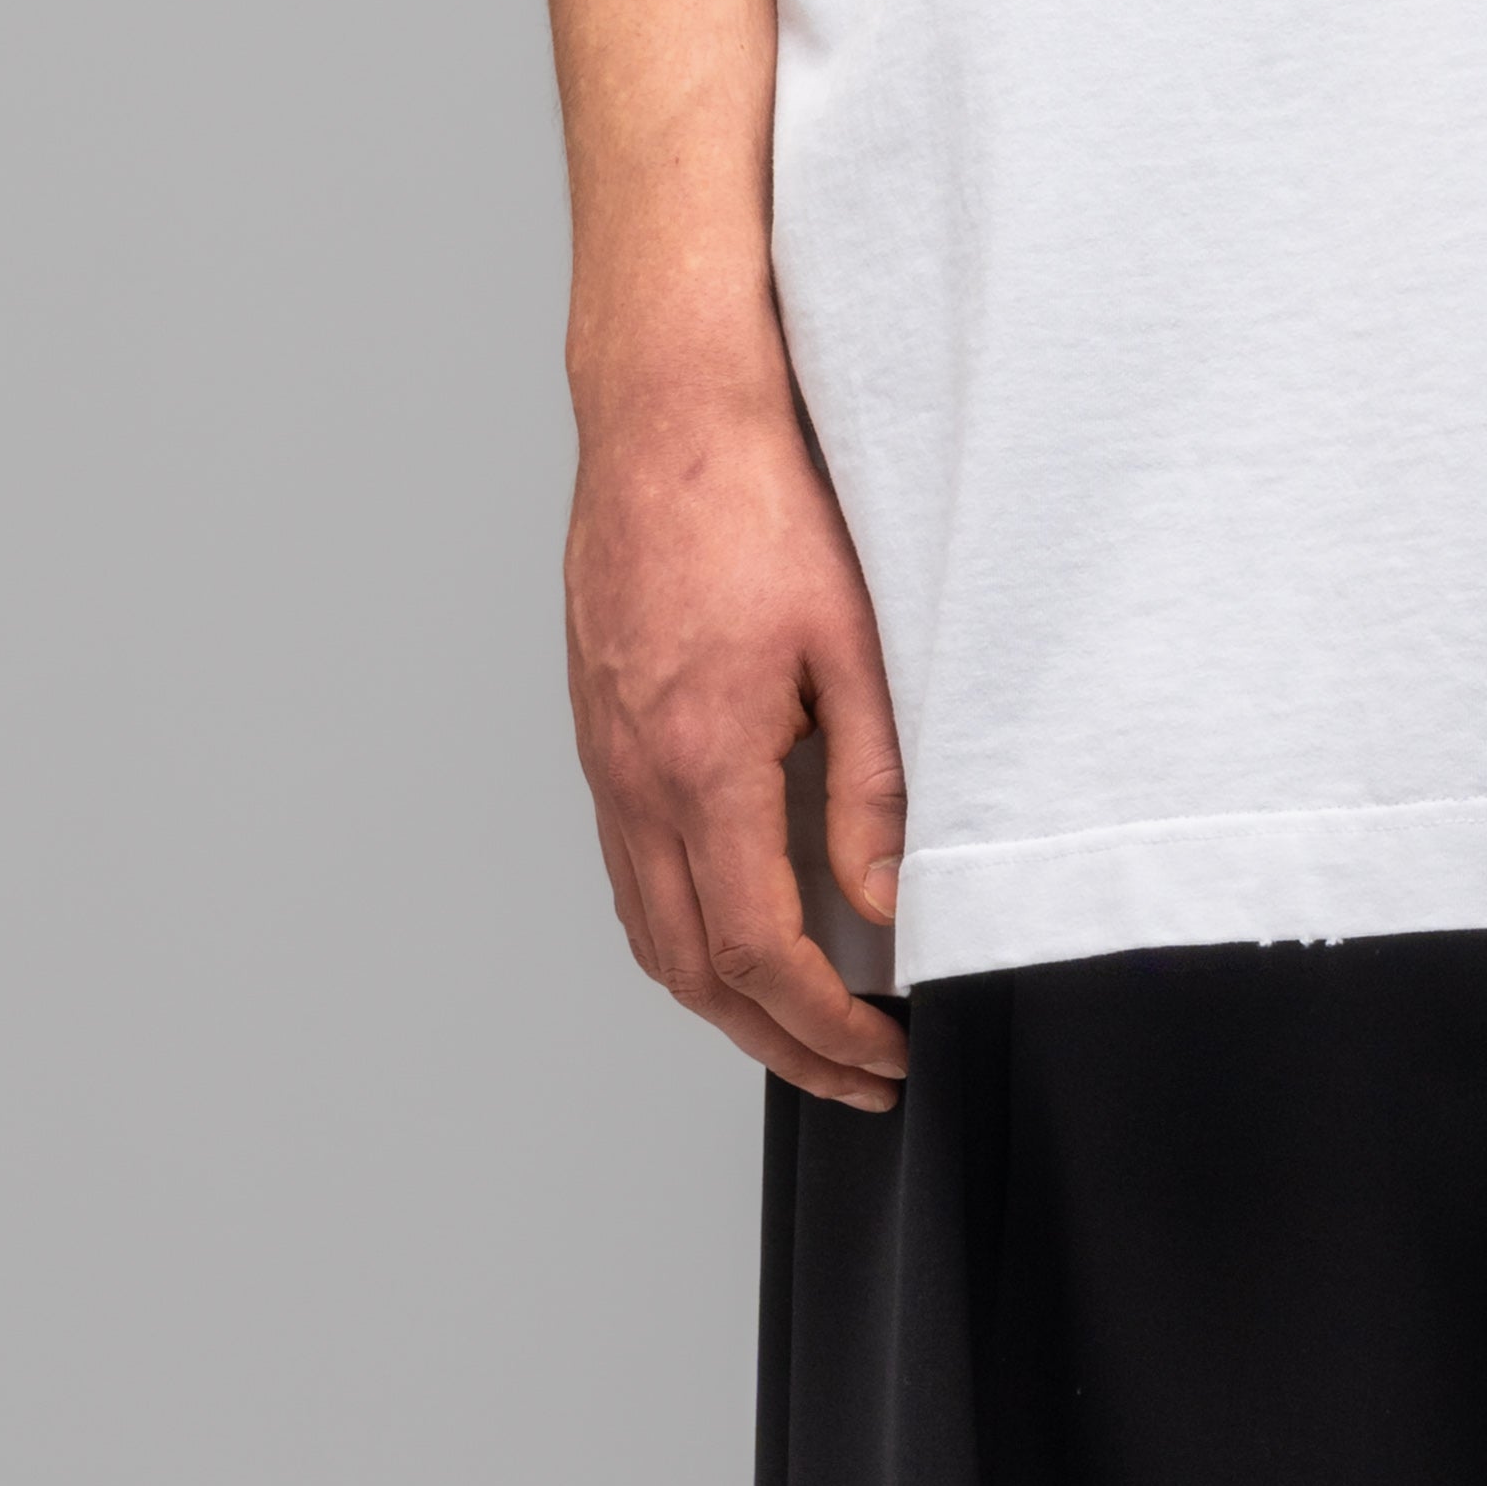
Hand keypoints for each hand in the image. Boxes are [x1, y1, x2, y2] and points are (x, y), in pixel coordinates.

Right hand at [563, 369, 910, 1112]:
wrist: (668, 408)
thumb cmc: (763, 498)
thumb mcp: (851, 639)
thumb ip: (875, 782)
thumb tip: (887, 903)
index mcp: (702, 763)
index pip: (756, 951)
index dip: (824, 1026)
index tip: (883, 1053)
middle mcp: (636, 776)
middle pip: (690, 968)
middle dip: (774, 1044)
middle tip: (853, 1077)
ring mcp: (605, 755)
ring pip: (647, 926)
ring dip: (720, 999)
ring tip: (798, 1028)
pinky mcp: (598, 726)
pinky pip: (627, 865)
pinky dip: (677, 926)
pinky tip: (728, 922)